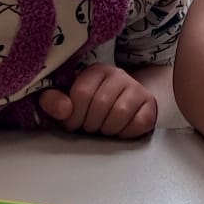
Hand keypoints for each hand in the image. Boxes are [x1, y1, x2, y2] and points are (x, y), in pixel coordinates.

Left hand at [39, 64, 157, 138]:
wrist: (122, 103)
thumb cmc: (89, 105)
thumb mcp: (66, 100)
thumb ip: (53, 101)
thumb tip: (63, 110)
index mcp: (95, 71)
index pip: (81, 93)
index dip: (73, 116)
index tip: (72, 124)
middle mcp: (118, 74)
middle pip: (100, 105)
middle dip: (90, 124)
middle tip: (89, 128)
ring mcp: (136, 88)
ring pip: (119, 113)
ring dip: (107, 129)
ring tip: (103, 128)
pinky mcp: (150, 105)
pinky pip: (139, 123)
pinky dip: (126, 133)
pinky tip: (119, 130)